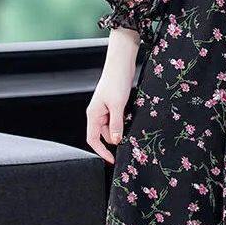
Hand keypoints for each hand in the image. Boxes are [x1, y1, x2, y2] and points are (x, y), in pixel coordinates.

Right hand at [86, 28, 138, 163]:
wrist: (121, 64)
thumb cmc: (117, 82)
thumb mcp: (118, 105)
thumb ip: (117, 124)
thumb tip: (116, 141)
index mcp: (93, 115)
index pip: (93, 139)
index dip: (102, 152)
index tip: (112, 160)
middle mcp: (97, 114)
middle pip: (105, 135)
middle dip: (117, 139)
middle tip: (131, 139)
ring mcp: (105, 110)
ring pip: (113, 127)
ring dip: (122, 129)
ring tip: (132, 125)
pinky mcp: (114, 105)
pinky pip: (118, 120)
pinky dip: (125, 122)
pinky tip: (132, 118)